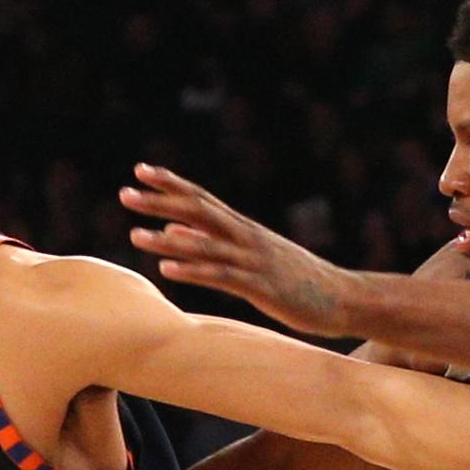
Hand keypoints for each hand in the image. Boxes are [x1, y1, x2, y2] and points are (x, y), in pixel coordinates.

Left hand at [122, 163, 355, 335]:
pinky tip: (167, 269)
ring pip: (204, 245)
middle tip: (125, 193)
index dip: (171, 183)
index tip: (140, 170)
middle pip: (197, 212)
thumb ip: (214, 245)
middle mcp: (246, 237)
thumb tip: (173, 233)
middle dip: (160, 201)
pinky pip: (221, 276)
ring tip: (135, 235)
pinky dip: (193, 271)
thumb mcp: (254, 259)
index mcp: (244, 229)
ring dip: (167, 240)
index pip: (201, 198)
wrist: (344, 298)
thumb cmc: (298, 282)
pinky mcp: (260, 287)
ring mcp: (253, 261)